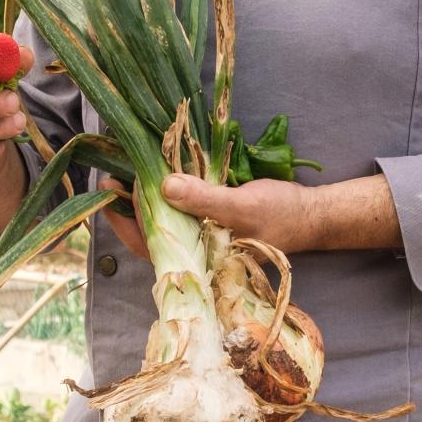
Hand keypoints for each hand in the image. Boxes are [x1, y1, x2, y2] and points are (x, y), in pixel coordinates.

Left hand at [97, 172, 402, 262]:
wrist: (313, 215)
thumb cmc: (281, 216)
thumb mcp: (243, 205)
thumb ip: (205, 199)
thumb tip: (164, 186)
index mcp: (197, 254)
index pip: (146, 243)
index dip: (123, 220)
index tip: (108, 190)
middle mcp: (195, 247)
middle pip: (150, 230)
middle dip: (130, 203)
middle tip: (114, 171)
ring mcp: (203, 232)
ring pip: (164, 217)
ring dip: (147, 194)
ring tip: (130, 167)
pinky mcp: (213, 217)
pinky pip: (182, 206)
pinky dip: (170, 188)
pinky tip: (162, 169)